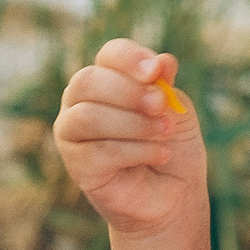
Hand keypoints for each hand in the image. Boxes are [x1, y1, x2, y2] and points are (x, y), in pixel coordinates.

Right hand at [53, 39, 208, 241]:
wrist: (174, 195)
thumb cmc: (172, 146)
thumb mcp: (176, 110)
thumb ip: (165, 86)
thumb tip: (163, 61)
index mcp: (107, 78)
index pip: (109, 55)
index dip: (130, 58)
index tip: (156, 71)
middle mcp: (81, 101)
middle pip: (88, 81)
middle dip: (129, 92)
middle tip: (161, 106)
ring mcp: (73, 133)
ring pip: (88, 117)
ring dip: (133, 124)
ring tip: (164, 133)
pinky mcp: (76, 165)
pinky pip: (98, 151)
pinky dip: (135, 151)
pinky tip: (159, 155)